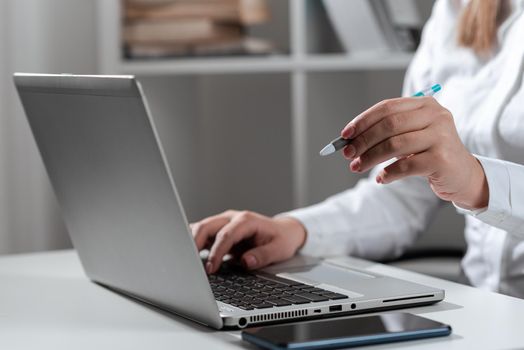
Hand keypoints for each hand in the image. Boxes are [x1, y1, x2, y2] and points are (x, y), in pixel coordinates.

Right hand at [191, 210, 306, 273]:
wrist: (284, 231)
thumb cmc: (281, 239)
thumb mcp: (279, 250)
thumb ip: (263, 255)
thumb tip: (247, 261)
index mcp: (247, 221)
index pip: (226, 235)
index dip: (216, 252)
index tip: (211, 268)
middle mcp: (232, 218)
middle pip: (207, 226)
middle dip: (195, 244)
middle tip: (191, 265)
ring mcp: (224, 222)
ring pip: (201, 227)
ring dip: (191, 242)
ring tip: (186, 261)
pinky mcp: (219, 230)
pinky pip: (202, 233)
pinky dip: (193, 242)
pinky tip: (187, 255)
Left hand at [341, 96, 488, 209]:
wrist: (462, 174)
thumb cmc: (429, 153)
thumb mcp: (409, 136)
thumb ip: (385, 133)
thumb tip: (350, 140)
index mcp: (425, 105)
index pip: (387, 107)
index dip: (363, 121)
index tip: (345, 134)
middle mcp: (436, 116)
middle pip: (389, 125)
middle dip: (363, 140)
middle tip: (347, 154)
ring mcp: (441, 137)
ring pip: (394, 145)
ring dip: (370, 158)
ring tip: (357, 167)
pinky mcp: (442, 159)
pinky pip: (406, 166)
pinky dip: (389, 173)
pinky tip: (381, 178)